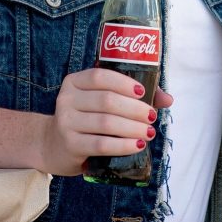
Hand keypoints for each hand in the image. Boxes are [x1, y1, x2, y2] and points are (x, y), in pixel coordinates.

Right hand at [38, 68, 173, 175]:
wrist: (54, 145)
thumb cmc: (86, 118)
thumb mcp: (100, 101)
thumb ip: (133, 96)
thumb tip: (168, 99)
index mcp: (74, 81)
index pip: (100, 76)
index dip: (124, 83)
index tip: (143, 92)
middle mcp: (67, 99)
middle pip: (106, 100)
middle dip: (134, 109)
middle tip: (151, 117)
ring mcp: (66, 122)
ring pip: (105, 123)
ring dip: (132, 128)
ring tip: (148, 132)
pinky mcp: (70, 145)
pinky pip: (101, 144)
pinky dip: (123, 145)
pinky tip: (137, 145)